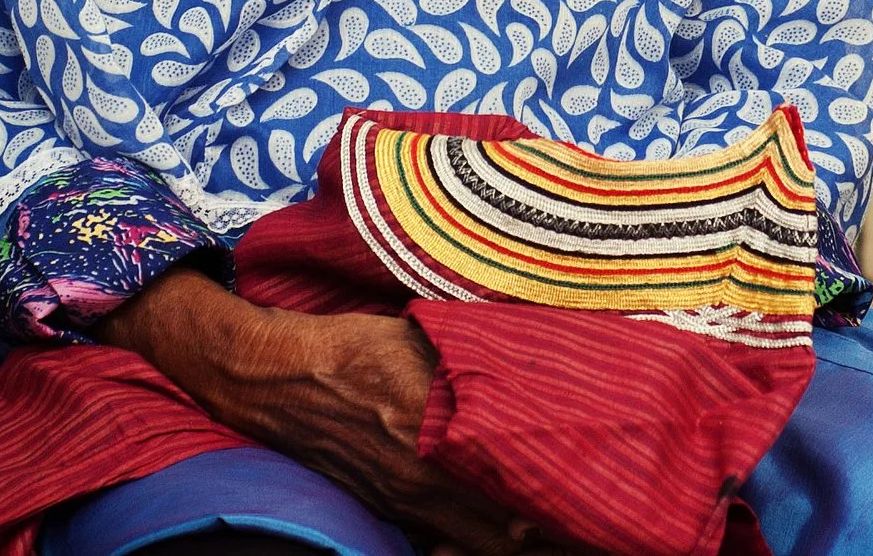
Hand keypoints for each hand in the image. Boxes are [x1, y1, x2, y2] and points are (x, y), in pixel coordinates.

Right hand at [96, 269, 566, 553]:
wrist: (272, 378)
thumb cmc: (352, 346)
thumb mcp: (417, 338)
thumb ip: (471, 358)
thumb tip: (527, 361)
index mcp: (435, 428)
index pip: (513, 480)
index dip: (559, 496)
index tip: (599, 493)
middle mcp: (421, 476)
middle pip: (503, 530)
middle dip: (549, 533)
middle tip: (592, 525)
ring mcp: (403, 501)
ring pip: (474, 543)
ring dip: (514, 541)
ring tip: (557, 535)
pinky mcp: (387, 508)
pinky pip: (441, 540)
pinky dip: (474, 544)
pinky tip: (502, 536)